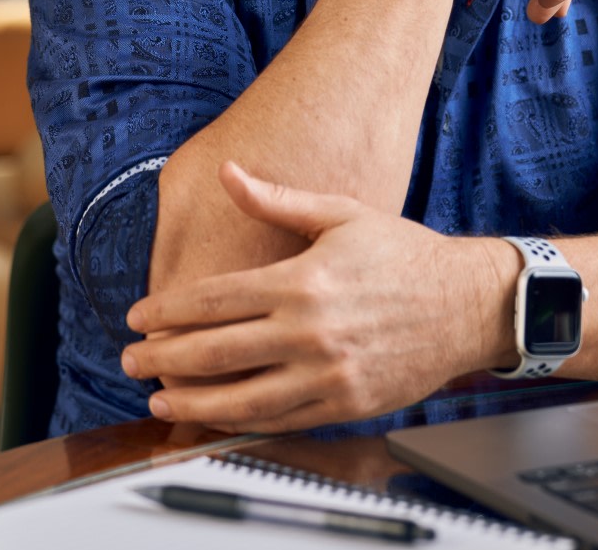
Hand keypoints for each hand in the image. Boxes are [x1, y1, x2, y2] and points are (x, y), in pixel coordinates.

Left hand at [122, 162, 515, 432]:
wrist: (467, 304)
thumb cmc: (406, 255)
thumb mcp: (343, 214)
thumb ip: (278, 201)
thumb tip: (228, 174)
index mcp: (303, 280)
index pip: (214, 301)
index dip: (167, 311)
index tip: (138, 316)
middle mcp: (310, 331)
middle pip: (215, 352)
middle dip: (162, 357)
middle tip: (131, 359)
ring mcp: (327, 374)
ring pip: (240, 397)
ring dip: (190, 402)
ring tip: (158, 400)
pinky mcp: (344, 405)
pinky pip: (280, 421)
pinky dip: (239, 423)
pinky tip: (215, 418)